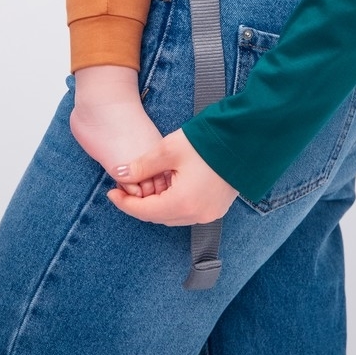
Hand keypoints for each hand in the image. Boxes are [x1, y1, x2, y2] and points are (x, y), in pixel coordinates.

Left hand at [107, 130, 237, 224]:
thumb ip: (142, 165)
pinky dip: (174, 201)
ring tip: (148, 182)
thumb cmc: (206, 142)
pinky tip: (169, 184)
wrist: (243, 139)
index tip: (111, 192)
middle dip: (140, 203)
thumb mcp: (169, 149)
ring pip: (173, 215)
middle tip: (127, 185)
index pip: (144, 212)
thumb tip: (120, 173)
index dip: (124, 203)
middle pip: (158, 216)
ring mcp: (209, 214)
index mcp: (183, 203)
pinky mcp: (216, 208)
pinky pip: (188, 211)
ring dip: (158, 202)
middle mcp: (196, 215)